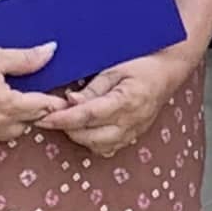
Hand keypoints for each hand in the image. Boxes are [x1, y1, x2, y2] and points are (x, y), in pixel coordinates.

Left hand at [54, 41, 201, 155]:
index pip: (87, 115)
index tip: (42, 118)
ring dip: (79, 135)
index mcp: (127, 100)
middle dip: (67, 128)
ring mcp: (135, 131)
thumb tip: (70, 102)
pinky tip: (87, 128)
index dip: (62, 119)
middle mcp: (132, 120)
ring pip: (97, 146)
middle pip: (89, 135)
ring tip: (70, 119)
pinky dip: (93, 141)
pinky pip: (108, 148)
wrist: (169, 69)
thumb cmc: (142, 62)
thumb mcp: (114, 68)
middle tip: (52, 115)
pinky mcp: (134, 136)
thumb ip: (92, 88)